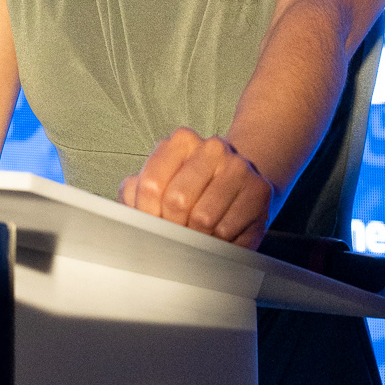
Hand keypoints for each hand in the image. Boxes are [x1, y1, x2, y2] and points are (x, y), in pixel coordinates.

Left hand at [120, 127, 271, 248]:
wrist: (240, 178)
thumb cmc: (193, 184)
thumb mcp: (162, 181)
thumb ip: (136, 193)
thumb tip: (126, 213)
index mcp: (181, 141)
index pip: (151, 184)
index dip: (145, 214)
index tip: (148, 227)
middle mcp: (212, 148)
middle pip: (177, 201)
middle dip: (171, 227)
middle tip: (172, 237)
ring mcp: (238, 168)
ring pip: (204, 219)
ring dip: (194, 238)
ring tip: (195, 237)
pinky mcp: (259, 191)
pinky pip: (228, 231)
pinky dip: (216, 243)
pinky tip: (216, 237)